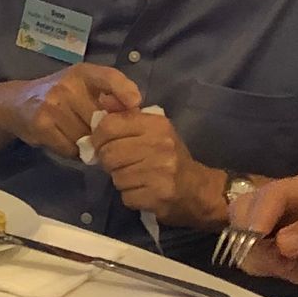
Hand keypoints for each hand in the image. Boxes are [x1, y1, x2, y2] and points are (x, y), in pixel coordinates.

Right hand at [0, 62, 142, 158]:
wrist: (15, 104)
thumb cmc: (58, 96)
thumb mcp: (82, 86)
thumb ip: (107, 96)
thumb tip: (135, 115)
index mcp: (82, 73)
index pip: (109, 77)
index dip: (125, 90)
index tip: (135, 104)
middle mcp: (67, 85)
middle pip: (101, 119)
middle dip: (101, 131)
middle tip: (93, 131)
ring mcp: (53, 105)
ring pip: (86, 137)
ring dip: (86, 143)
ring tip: (74, 134)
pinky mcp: (42, 125)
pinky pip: (71, 148)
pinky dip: (71, 150)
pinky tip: (62, 140)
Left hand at [90, 106, 219, 225]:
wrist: (198, 188)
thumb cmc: (170, 155)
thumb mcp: (154, 130)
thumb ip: (127, 117)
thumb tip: (102, 100)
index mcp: (156, 124)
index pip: (110, 125)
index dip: (99, 137)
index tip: (102, 145)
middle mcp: (159, 145)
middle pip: (109, 153)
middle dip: (109, 162)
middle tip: (121, 164)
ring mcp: (160, 172)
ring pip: (116, 177)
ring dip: (121, 180)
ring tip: (136, 177)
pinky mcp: (158, 195)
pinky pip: (126, 196)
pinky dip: (131, 196)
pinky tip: (144, 191)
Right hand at [235, 172, 297, 296]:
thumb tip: (280, 244)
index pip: (270, 195)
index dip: (258, 214)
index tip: (254, 238)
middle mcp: (282, 206)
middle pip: (242, 208)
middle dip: (244, 230)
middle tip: (266, 254)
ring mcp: (275, 231)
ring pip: (241, 235)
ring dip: (252, 252)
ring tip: (282, 265)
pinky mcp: (274, 256)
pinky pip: (251, 259)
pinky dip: (258, 266)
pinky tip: (283, 270)